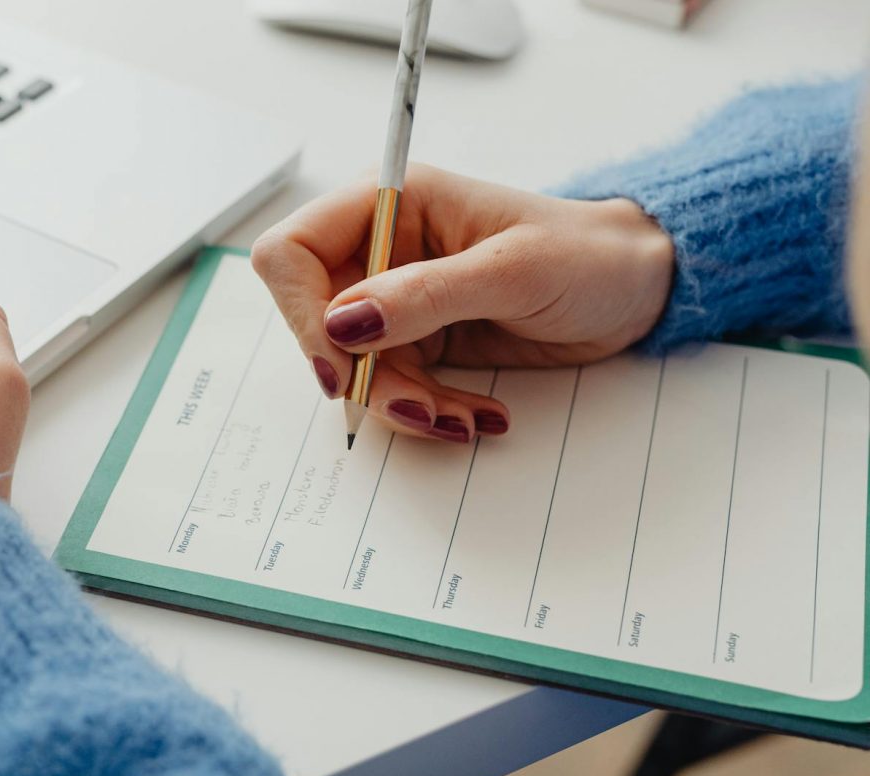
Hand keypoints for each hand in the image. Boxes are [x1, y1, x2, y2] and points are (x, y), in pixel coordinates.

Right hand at [251, 165, 673, 441]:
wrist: (635, 289)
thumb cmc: (587, 254)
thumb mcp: (512, 271)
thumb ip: (425, 295)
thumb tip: (344, 323)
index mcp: (389, 203)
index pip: (294, 251)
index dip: (301, 310)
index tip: (340, 365)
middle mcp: (380, 249)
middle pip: (316, 322)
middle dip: (362, 374)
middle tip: (417, 405)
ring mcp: (396, 299)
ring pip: (353, 367)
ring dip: (401, 404)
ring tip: (462, 417)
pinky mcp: (417, 340)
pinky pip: (391, 387)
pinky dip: (426, 411)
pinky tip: (476, 414)